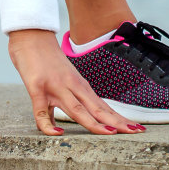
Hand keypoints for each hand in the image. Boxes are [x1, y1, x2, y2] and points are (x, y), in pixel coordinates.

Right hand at [7, 29, 145, 135]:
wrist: (31, 36)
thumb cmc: (47, 60)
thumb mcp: (64, 79)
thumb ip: (71, 98)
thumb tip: (78, 116)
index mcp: (80, 86)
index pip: (103, 106)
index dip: (119, 118)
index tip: (136, 128)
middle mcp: (72, 87)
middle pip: (97, 108)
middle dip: (116, 122)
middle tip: (137, 132)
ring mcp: (56, 87)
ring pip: (77, 110)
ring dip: (94, 122)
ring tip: (110, 133)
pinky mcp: (37, 88)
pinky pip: (42, 112)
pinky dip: (49, 124)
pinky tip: (58, 132)